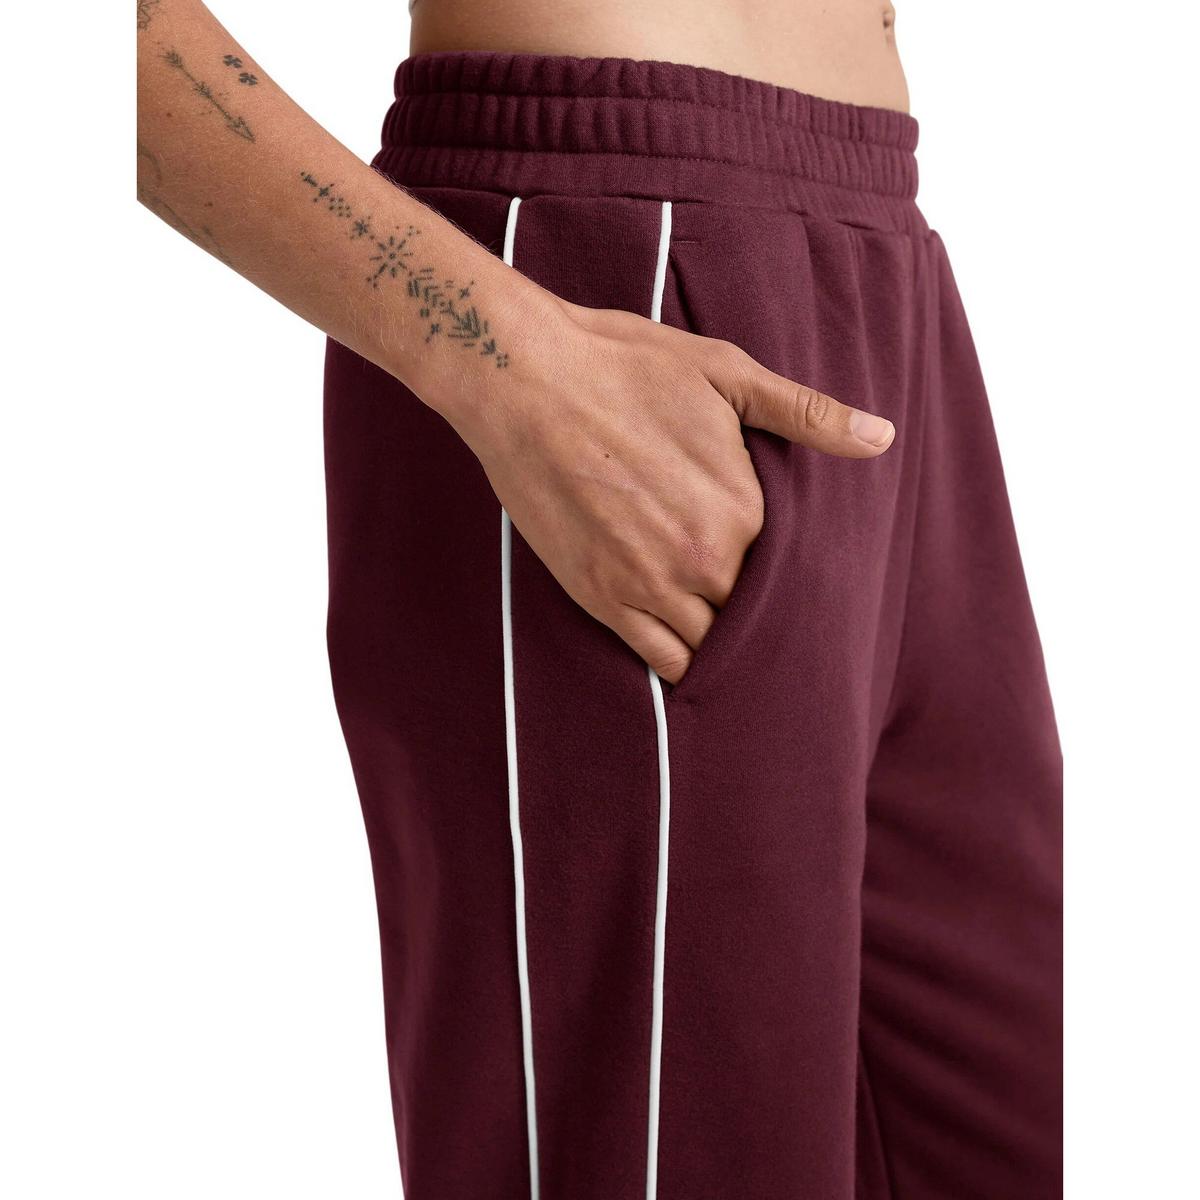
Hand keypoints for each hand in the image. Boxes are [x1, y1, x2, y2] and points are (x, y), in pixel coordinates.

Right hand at [448, 292, 895, 684]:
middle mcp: (702, 559)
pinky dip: (680, 665)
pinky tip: (689, 653)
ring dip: (724, 646)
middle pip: (753, 617)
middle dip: (760, 615)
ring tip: (731, 637)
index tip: (789, 576)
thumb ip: (806, 414)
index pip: (792, 574)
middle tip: (762, 610)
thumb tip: (882, 439)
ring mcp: (648, 585)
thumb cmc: (624, 367)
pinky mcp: (600, 598)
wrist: (524, 378)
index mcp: (743, 510)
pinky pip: (658, 660)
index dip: (793, 578)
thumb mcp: (725, 374)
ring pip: (710, 648)